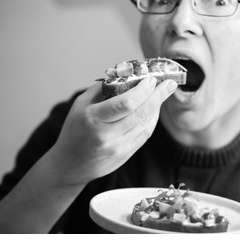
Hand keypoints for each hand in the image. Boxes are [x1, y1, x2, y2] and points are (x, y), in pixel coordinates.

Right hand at [47, 77, 177, 185]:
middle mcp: (106, 135)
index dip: (143, 90)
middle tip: (169, 84)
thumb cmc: (74, 131)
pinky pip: (144, 135)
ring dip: (157, 107)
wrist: (70, 165)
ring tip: (162, 94)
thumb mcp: (80, 105)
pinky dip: (152, 121)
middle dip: (158, 96)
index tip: (151, 79)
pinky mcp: (125, 155)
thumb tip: (125, 75)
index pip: (125, 103)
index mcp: (93, 119)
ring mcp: (117, 148)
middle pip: (140, 114)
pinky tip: (154, 110)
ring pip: (146, 125)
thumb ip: (102, 89)